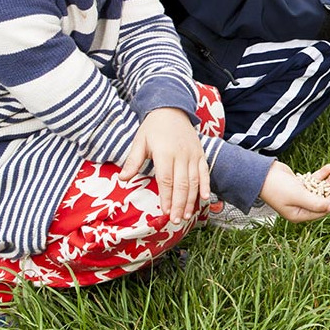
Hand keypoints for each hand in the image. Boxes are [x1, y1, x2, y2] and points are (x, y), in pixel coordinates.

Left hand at [120, 107, 209, 223]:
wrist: (172, 109)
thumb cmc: (153, 127)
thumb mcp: (140, 141)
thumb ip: (133, 161)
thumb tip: (123, 179)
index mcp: (164, 152)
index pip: (166, 179)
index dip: (167, 197)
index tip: (165, 212)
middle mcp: (181, 155)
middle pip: (182, 184)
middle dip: (180, 204)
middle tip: (176, 220)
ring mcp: (193, 154)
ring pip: (194, 181)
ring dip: (192, 200)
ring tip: (188, 216)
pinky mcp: (200, 153)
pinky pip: (205, 172)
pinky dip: (206, 185)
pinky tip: (205, 199)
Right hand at [259, 162, 329, 222]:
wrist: (260, 174)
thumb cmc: (276, 187)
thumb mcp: (297, 196)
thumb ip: (315, 202)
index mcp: (299, 215)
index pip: (322, 209)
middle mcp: (301, 207)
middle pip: (323, 198)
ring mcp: (300, 195)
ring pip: (320, 188)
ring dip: (329, 180)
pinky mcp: (299, 184)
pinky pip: (314, 180)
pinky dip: (321, 174)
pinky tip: (329, 167)